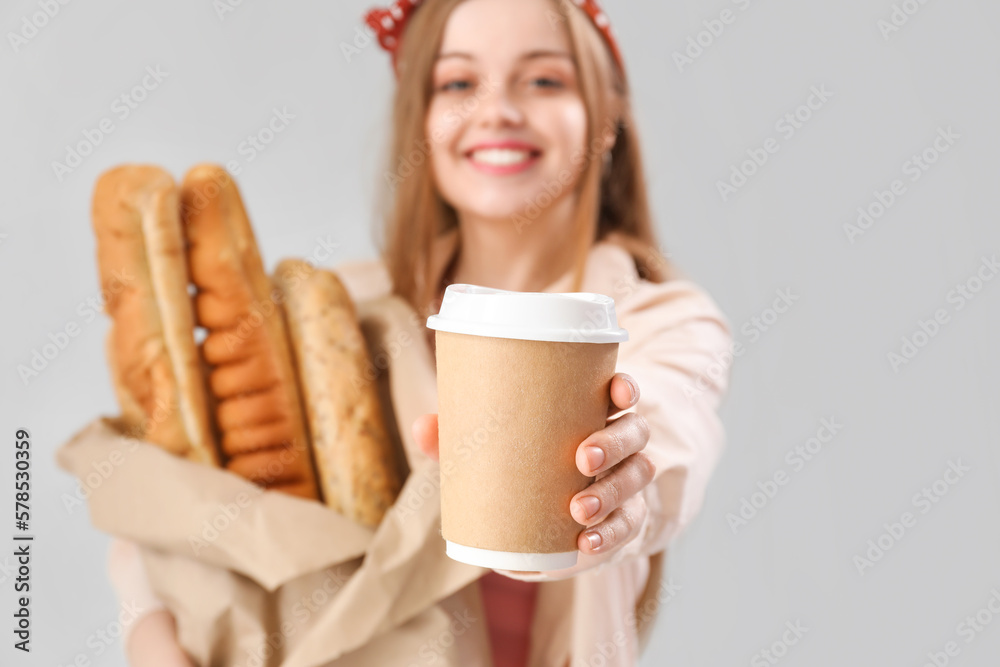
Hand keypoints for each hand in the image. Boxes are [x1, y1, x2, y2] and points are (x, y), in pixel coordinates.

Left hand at [411, 373, 653, 556]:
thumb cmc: (524, 468)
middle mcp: (618, 444)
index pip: (621, 391)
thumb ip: (460, 438)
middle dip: (614, 442)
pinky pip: (628, 525)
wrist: (549, 526)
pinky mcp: (625, 520)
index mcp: (591, 413)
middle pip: (635, 432)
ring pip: (637, 476)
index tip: (616, 391)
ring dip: (611, 492)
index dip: (625, 387)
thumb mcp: (495, 450)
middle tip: (582, 457)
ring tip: (579, 509)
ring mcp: (626, 482)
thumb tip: (422, 426)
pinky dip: (610, 534)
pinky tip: (588, 542)